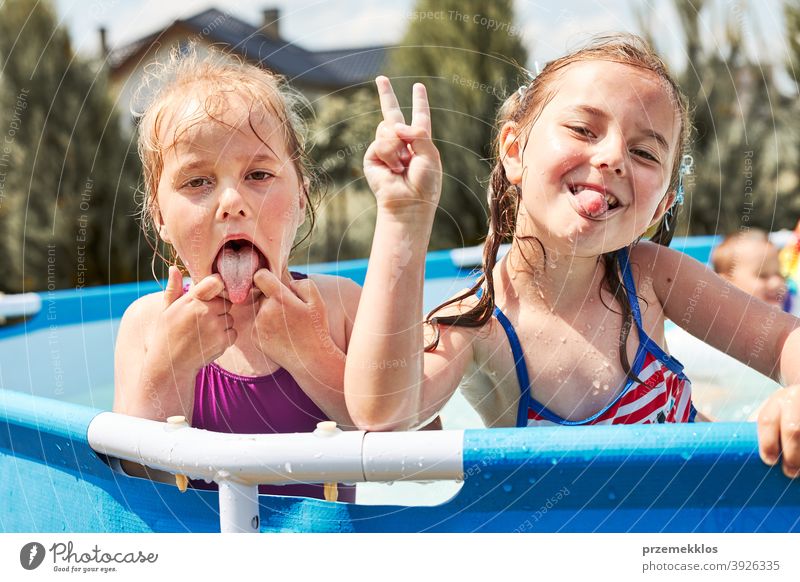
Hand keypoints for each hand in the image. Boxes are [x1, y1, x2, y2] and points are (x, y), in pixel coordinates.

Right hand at [150, 266, 235, 376]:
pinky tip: (210, 341)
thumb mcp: (166, 310)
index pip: (216, 282)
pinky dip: (226, 337)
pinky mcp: (222, 341)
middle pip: (226, 301)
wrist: (169, 364)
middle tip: (203, 320)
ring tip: (204, 332)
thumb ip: (173, 288)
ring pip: (230, 318)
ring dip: (222, 324)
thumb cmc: (167, 334)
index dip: (218, 287)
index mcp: (191, 299)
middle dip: (218, 309)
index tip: (213, 295)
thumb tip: (174, 268)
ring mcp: (215, 326)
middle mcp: (204, 311)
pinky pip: (233, 333)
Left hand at [251, 269, 341, 372]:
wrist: (311, 360)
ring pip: (261, 312)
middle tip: (291, 314)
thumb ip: (303, 284)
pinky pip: (258, 326)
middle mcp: (265, 311)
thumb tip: (289, 283)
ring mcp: (258, 326)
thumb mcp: (318, 302)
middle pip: (263, 296)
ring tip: (289, 328)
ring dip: (271, 315)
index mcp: (280, 299)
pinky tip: (282, 337)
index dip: (266, 277)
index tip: (272, 283)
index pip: (260, 276)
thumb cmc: (316, 330)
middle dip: (274, 300)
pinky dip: (267, 329)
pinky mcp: (255, 338)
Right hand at [363, 76, 441, 217]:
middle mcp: (402, 143)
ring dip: (397, 147)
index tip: (418, 87)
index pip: (419, 116)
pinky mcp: (373, 157)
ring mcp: (386, 149)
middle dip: (386, 95)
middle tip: (381, 78)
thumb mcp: (430, 155)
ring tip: (402, 166)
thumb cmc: (425, 184)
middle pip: (392, 113)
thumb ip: (417, 133)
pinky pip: (380, 142)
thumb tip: (394, 125)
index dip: (419, 102)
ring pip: (387, 128)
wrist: (408, 203)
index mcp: (420, 142)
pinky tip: (393, 170)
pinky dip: (390, 155)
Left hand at [757, 384, 799, 477]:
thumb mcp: (773, 415)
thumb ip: (759, 433)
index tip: (769, 462)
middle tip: (789, 472)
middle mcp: (797, 400)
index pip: (767, 421)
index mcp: (778, 401)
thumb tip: (739, 456)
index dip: (767, 443)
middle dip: (792, 455)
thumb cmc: (785, 416)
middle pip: (794, 430)